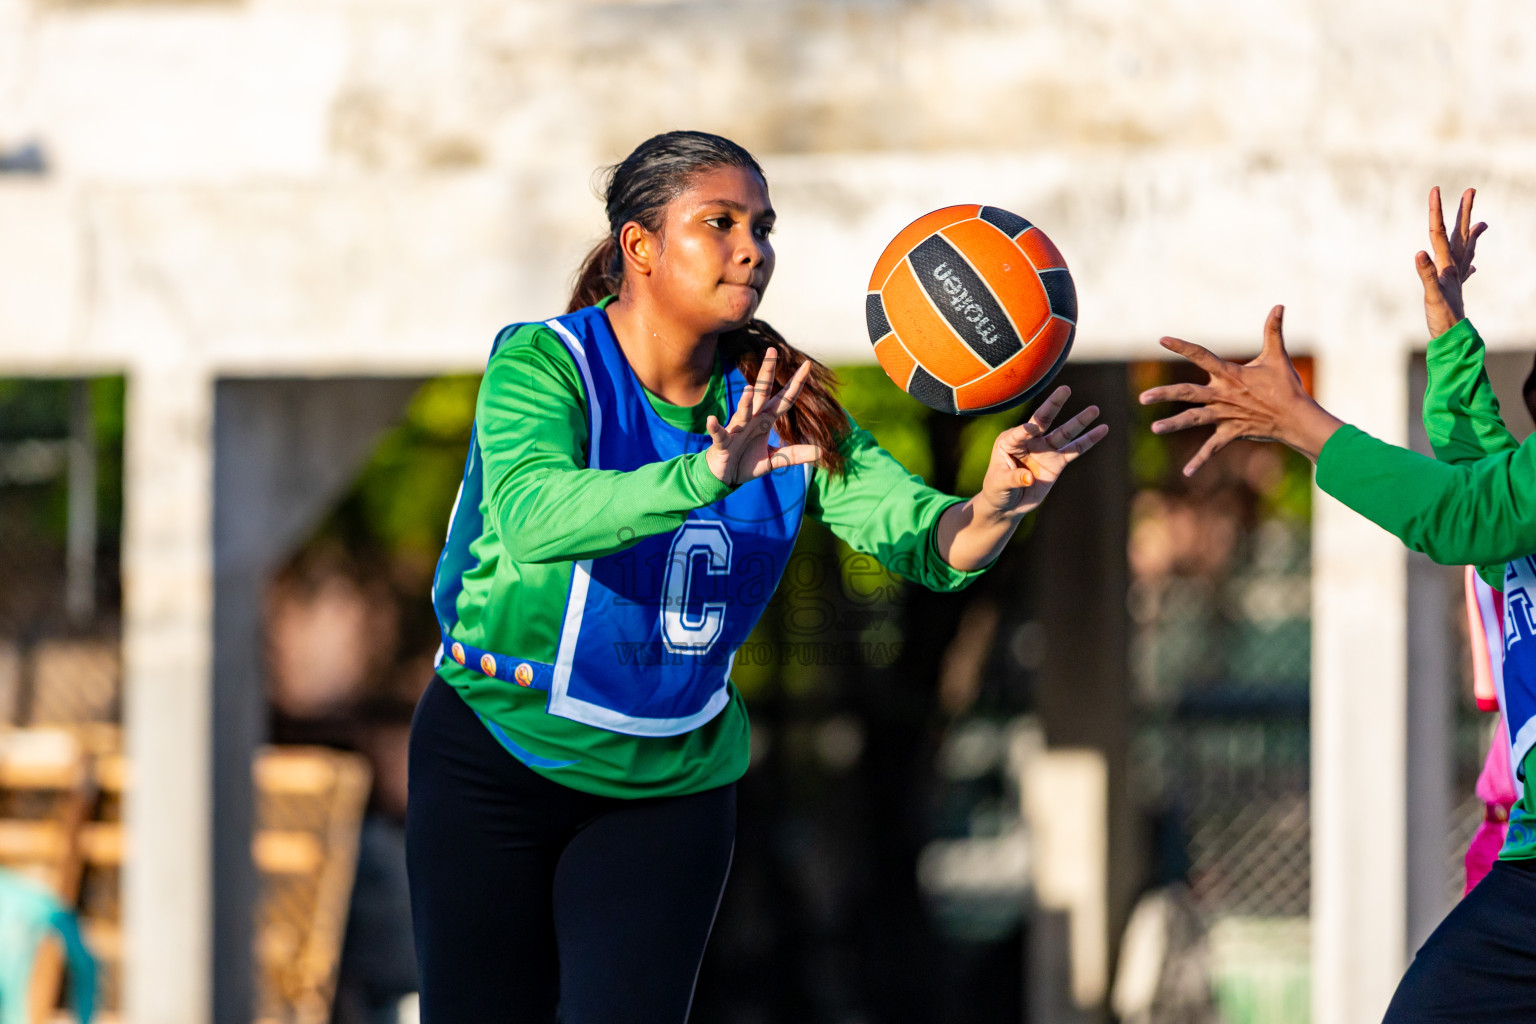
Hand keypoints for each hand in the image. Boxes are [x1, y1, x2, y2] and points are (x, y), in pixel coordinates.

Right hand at [705, 347, 823, 485]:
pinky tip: (711, 420)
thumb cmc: (746, 462)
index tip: (807, 365)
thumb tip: (821, 452)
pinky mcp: (722, 443)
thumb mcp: (774, 459)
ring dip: (745, 401)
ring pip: (742, 411)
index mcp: (765, 420)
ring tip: (749, 389)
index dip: (796, 383)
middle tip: (772, 350)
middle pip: (761, 393)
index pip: (784, 399)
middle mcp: (752, 419)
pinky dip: (714, 427)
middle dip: (767, 372)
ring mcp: (736, 429)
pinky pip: (719, 433)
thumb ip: (795, 454)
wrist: (724, 476)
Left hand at [977, 385, 1107, 520]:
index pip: (1018, 433)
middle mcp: (1029, 441)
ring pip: (1064, 433)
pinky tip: (1103, 429)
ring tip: (1094, 409)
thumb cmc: (997, 490)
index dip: (1024, 431)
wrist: (1008, 504)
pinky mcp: (1057, 462)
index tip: (1031, 430)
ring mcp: (1045, 450)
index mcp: (1009, 441)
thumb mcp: (999, 484)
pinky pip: (1075, 450)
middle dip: (1054, 405)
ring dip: (1079, 421)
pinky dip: (1089, 440)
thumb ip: (1013, 479)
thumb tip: (1030, 478)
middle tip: (1065, 389)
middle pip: (1043, 420)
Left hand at [1138, 305, 1342, 475]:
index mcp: (1229, 374)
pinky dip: (1200, 460)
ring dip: (1174, 424)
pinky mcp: (1232, 432)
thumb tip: (1279, 305)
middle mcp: (1222, 394)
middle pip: (1188, 392)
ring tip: (1154, 429)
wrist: (1297, 417)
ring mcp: (1225, 414)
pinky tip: (1186, 473)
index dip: (1181, 346)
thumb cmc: (1286, 386)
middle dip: (1165, 394)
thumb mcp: (1277, 356)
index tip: (1161, 339)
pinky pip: (1213, 448)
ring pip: (1194, 419)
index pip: (1201, 355)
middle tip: (1143, 398)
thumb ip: (1273, 330)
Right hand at [1417, 186, 1486, 338]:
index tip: (1435, 190)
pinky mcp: (1455, 290)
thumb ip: (1426, 274)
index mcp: (1447, 265)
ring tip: (1481, 222)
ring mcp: (1456, 278)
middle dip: (1464, 212)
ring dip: (1471, 234)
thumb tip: (1419, 253)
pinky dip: (1468, 264)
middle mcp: (1454, 267)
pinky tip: (1472, 267)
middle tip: (1471, 191)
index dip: (1436, 211)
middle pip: (1459, 234)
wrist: (1454, 338)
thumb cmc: (1443, 318)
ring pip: (1465, 249)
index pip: (1439, 232)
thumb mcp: (1432, 296)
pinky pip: (1463, 271)